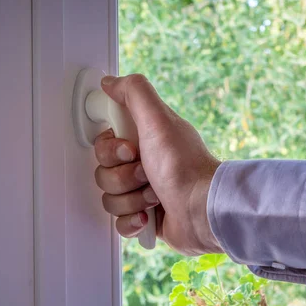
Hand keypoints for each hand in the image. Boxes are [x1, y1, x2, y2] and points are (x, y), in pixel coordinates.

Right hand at [94, 74, 222, 255]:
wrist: (202, 210)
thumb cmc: (184, 167)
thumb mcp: (158, 119)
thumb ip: (134, 93)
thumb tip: (110, 82)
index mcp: (143, 140)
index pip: (103, 144)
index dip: (110, 150)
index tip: (129, 150)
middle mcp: (141, 165)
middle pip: (103, 172)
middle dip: (123, 177)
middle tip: (147, 173)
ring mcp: (142, 193)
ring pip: (109, 199)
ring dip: (132, 200)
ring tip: (155, 196)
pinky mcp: (145, 219)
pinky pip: (119, 223)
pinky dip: (133, 222)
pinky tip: (150, 216)